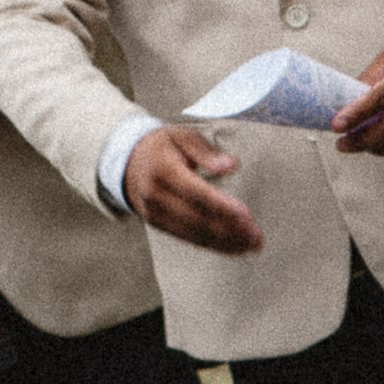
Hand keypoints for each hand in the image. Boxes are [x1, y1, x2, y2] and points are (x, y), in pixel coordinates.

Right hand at [123, 126, 263, 255]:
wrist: (126, 162)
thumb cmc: (162, 147)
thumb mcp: (182, 136)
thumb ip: (207, 151)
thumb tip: (231, 165)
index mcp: (163, 170)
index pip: (196, 193)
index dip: (221, 206)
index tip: (245, 216)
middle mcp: (156, 195)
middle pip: (197, 218)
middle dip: (230, 230)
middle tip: (257, 237)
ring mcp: (154, 213)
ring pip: (194, 233)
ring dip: (225, 242)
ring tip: (252, 246)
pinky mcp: (158, 225)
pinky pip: (188, 238)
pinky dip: (213, 245)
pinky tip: (233, 247)